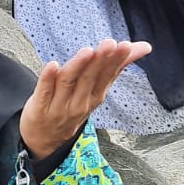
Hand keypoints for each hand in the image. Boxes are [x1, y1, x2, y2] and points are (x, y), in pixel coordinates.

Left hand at [19, 40, 151, 158]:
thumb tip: (144, 47)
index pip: (107, 76)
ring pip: (69, 82)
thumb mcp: (97, 90)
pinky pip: (45, 91)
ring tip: (88, 51)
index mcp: (95, 96)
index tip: (124, 46)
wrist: (45, 140)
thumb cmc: (73, 107)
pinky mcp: (39, 106)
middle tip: (110, 44)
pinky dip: (48, 78)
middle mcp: (79, 102)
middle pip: (90, 78)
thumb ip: (116, 67)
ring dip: (78, 66)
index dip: (116, 61)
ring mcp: (59, 106)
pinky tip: (52, 65)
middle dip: (101, 60)